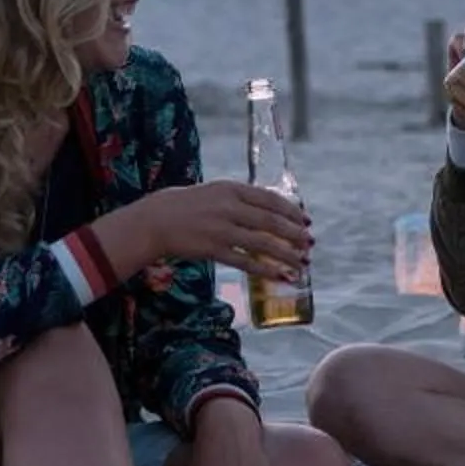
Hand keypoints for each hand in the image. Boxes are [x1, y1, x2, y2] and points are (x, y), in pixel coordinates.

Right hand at [103, 181, 310, 282]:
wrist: (155, 220)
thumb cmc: (187, 206)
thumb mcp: (215, 193)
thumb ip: (241, 200)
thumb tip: (271, 213)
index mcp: (231, 189)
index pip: (270, 199)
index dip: (292, 211)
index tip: (306, 220)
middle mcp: (229, 207)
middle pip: (271, 222)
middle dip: (295, 234)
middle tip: (309, 243)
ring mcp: (221, 229)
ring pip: (263, 244)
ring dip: (287, 255)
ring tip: (302, 263)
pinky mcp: (213, 250)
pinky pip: (246, 262)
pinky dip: (267, 270)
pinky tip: (281, 276)